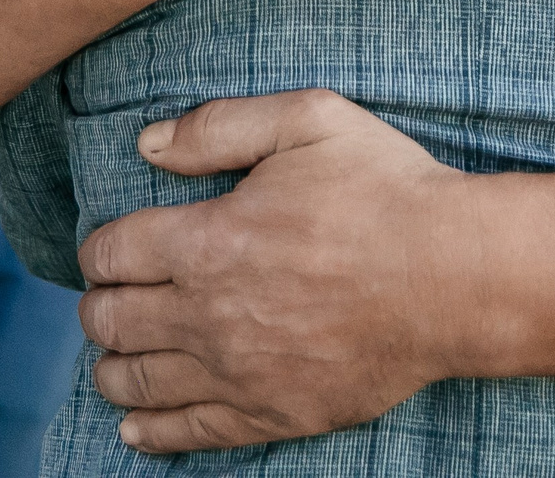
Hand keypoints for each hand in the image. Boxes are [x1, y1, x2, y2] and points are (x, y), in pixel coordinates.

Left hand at [79, 90, 463, 453]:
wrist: (454, 278)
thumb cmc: (387, 192)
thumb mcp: (310, 121)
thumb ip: (221, 126)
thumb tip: (147, 144)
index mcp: (207, 240)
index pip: (111, 253)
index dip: (99, 249)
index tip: (109, 249)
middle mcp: (208, 313)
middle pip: (112, 320)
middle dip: (100, 307)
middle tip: (110, 298)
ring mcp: (237, 372)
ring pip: (137, 380)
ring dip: (111, 366)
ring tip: (114, 356)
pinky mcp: (272, 414)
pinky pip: (189, 433)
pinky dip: (149, 430)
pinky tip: (133, 425)